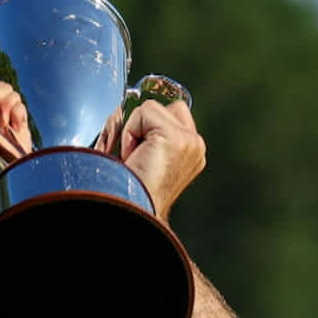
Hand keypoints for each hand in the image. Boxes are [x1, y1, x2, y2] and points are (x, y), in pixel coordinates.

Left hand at [120, 100, 205, 220]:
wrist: (130, 210)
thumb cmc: (127, 190)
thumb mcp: (142, 157)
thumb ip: (146, 134)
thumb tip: (122, 110)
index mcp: (192, 153)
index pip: (172, 115)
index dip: (147, 126)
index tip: (137, 155)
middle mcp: (196, 146)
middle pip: (165, 106)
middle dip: (143, 123)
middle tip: (135, 157)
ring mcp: (190, 141)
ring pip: (152, 108)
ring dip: (133, 130)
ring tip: (134, 159)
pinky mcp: (177, 137)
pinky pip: (144, 111)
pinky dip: (130, 132)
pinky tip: (133, 157)